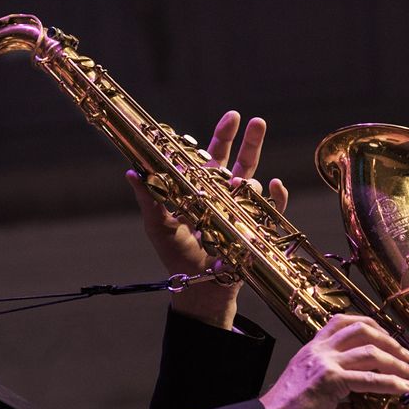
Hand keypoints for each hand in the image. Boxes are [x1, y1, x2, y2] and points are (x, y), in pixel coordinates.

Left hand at [125, 110, 287, 328]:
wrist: (199, 290)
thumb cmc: (176, 257)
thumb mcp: (158, 226)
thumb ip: (149, 198)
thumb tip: (131, 171)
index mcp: (199, 190)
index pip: (209, 158)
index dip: (220, 137)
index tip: (231, 118)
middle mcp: (222, 196)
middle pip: (237, 160)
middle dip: (248, 139)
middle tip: (255, 119)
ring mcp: (241, 211)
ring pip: (254, 181)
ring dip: (251, 174)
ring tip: (238, 183)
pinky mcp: (256, 229)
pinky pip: (272, 208)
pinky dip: (276, 195)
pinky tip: (274, 185)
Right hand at [261, 315, 408, 408]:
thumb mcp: (319, 399)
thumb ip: (344, 404)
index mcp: (313, 349)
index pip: (342, 322)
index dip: (370, 325)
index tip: (387, 338)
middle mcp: (319, 350)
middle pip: (362, 330)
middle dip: (390, 341)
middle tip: (406, 357)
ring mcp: (325, 363)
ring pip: (370, 352)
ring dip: (397, 363)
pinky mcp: (330, 380)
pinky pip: (368, 379)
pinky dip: (390, 383)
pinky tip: (402, 388)